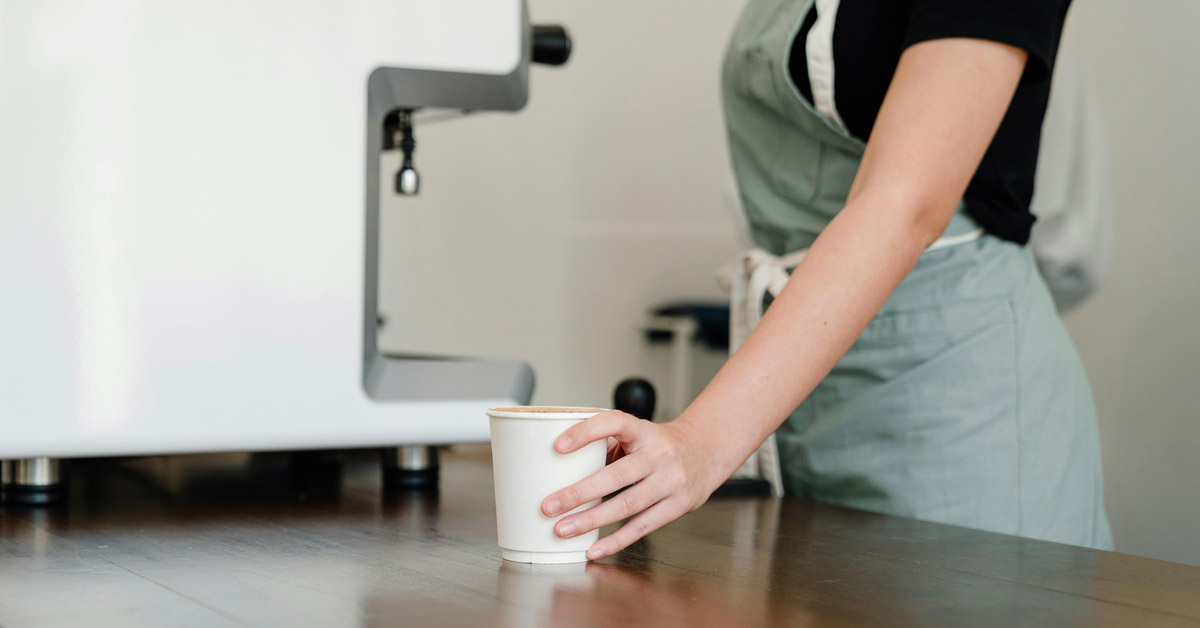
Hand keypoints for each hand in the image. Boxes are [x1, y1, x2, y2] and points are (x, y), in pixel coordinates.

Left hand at [540, 411, 719, 559]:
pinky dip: (616, 540)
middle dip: (580, 493)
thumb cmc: (658, 445)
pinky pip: (642, 526)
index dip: (586, 432)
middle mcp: (659, 455)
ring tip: (563, 529)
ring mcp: (670, 482)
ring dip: (592, 520)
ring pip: (628, 504)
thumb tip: (562, 466)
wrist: (705, 453)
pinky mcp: (677, 506)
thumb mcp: (637, 434)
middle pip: (617, 475)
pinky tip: (593, 549)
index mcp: (643, 431)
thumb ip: (607, 445)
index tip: (558, 446)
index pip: (614, 423)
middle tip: (549, 506)